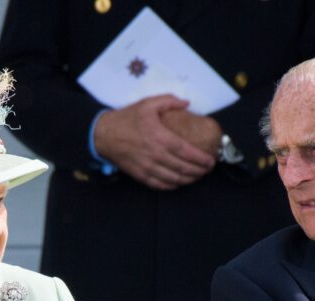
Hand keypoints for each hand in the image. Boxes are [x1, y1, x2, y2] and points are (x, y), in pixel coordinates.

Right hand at [94, 94, 215, 189]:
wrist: (103, 135)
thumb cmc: (126, 119)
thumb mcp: (147, 104)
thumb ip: (169, 101)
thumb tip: (187, 103)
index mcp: (160, 137)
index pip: (187, 152)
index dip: (201, 159)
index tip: (210, 160)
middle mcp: (155, 155)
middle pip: (183, 168)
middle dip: (199, 171)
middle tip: (207, 169)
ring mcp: (148, 168)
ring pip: (174, 179)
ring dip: (189, 180)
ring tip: (197, 176)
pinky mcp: (140, 176)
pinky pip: (160, 185)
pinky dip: (173, 185)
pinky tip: (179, 182)